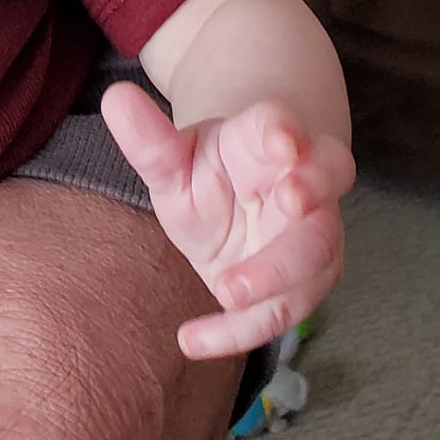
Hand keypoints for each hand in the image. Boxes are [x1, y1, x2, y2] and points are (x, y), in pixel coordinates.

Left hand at [100, 85, 353, 359]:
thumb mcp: (172, 160)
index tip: (281, 136)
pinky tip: (191, 341)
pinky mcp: (304, 283)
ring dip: (281, 273)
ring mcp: (313, 232)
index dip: (284, 129)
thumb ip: (149, 139)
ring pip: (318, 252)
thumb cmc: (208, 174)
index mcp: (266, 140)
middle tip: (294, 199)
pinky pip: (281, 310)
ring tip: (229, 291)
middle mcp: (302, 182)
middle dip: (314, 191)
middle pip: (326, 180)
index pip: (281, 125)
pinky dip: (238, 331)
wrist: (237, 207)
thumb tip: (113, 98)